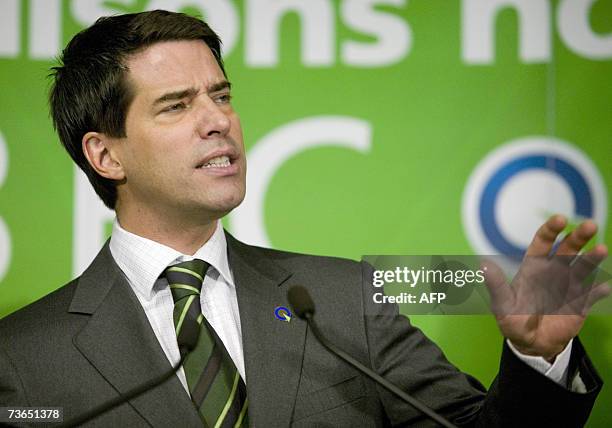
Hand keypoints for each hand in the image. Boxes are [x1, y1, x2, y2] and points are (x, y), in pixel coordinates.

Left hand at [483, 215, 609, 360]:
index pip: (543, 242)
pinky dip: (598, 291)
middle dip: (578, 236)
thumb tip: (483, 265)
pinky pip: (592, 295)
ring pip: (583, 267)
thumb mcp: (502, 303)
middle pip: (568, 249)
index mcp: (534, 267)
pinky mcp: (580, 303)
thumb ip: (496, 285)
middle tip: (590, 225)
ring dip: (592, 258)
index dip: (550, 230)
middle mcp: (553, 271)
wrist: (531, 343)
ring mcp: (569, 286)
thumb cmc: (512, 319)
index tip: (560, 219)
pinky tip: (604, 287)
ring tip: (602, 250)